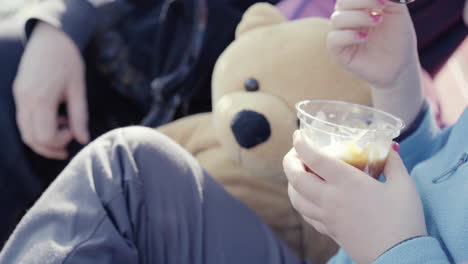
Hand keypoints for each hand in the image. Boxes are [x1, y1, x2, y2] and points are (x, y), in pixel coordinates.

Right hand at [13, 22, 88, 158]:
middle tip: (68, 148)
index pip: (45, 136)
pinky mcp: (19, 94)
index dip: (61, 141)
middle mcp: (25, 100)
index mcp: (41, 98)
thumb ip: (80, 116)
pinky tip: (55, 121)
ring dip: (43, 141)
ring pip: (25, 132)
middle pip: (32, 139)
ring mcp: (19, 97)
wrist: (50, 37)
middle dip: (50, 148)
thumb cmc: (68, 61)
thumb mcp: (78, 89)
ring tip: (64, 135)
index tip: (74, 130)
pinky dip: (38, 129)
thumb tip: (84, 140)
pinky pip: (24, 121)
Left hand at [283, 131, 426, 263]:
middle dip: (289, 162)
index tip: (298, 134)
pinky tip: (307, 198)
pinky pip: (306, 215)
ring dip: (291, 183)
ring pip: (296, 199)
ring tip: (297, 174)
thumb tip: (390, 148)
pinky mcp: (329, 231)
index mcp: (347, 182)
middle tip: (293, 154)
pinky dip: (301, 202)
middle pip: (296, 178)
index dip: (301, 144)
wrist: (400, 257)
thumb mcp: (403, 185)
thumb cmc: (404, 219)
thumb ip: (393, 163)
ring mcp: (327, 217)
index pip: (314, 159)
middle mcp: (331, 199)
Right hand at [328, 0, 423, 129]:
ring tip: (378, 21)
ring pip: (337, 19)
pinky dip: (348, 36)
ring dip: (358, 17)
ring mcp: (341, 35)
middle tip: (382, 6)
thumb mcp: (397, 11)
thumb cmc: (398, 38)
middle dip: (361, 1)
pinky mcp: (339, 53)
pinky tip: (364, 38)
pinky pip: (333, 39)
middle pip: (342, 3)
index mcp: (358, 7)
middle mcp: (347, 19)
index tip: (384, 0)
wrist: (400, 65)